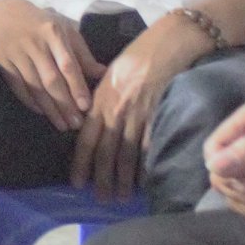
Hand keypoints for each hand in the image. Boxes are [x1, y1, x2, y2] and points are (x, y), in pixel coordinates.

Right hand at [0, 0, 102, 130]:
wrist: (4, 15)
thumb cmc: (42, 25)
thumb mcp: (65, 31)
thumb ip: (83, 54)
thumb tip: (104, 74)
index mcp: (53, 33)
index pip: (68, 64)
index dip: (77, 87)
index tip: (86, 106)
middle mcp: (34, 43)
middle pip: (51, 79)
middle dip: (65, 104)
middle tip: (76, 124)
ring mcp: (16, 53)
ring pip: (34, 86)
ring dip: (49, 109)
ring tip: (62, 125)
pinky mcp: (2, 61)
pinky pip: (18, 87)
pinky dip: (30, 102)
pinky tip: (42, 112)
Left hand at [70, 16, 206, 199]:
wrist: (167, 45)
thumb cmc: (136, 57)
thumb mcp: (109, 75)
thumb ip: (100, 99)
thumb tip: (90, 120)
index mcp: (99, 100)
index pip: (85, 138)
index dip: (80, 162)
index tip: (77, 182)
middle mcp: (115, 111)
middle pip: (104, 152)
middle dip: (102, 178)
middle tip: (101, 199)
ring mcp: (137, 115)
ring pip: (126, 154)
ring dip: (123, 178)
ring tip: (122, 196)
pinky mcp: (157, 116)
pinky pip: (149, 146)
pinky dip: (146, 165)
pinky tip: (145, 181)